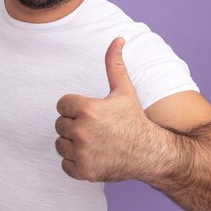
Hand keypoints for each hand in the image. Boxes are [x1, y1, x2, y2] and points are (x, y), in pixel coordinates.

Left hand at [55, 37, 155, 181]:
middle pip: (60, 124)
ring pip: (60, 144)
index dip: (75, 108)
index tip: (91, 113)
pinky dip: (75, 163)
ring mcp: (82, 153)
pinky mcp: (83, 171)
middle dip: (74, 125)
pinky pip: (65, 164)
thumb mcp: (124, 90)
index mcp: (88, 109)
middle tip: (95, 128)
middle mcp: (82, 131)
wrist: (150, 153)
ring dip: (72, 144)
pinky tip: (92, 156)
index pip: (62, 105)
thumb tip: (117, 39)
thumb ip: (115, 65)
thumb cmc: (135, 120)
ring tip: (93, 142)